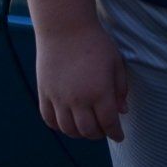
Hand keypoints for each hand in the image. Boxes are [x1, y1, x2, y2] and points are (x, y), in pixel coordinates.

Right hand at [35, 23, 129, 142]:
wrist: (65, 29)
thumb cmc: (96, 43)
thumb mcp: (116, 63)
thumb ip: (120, 89)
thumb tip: (122, 111)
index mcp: (99, 92)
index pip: (108, 123)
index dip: (115, 133)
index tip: (119, 137)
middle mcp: (78, 100)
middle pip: (88, 130)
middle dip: (99, 135)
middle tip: (104, 131)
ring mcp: (58, 98)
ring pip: (68, 129)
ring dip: (79, 134)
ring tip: (87, 128)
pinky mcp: (44, 94)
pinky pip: (49, 120)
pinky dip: (59, 127)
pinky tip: (68, 123)